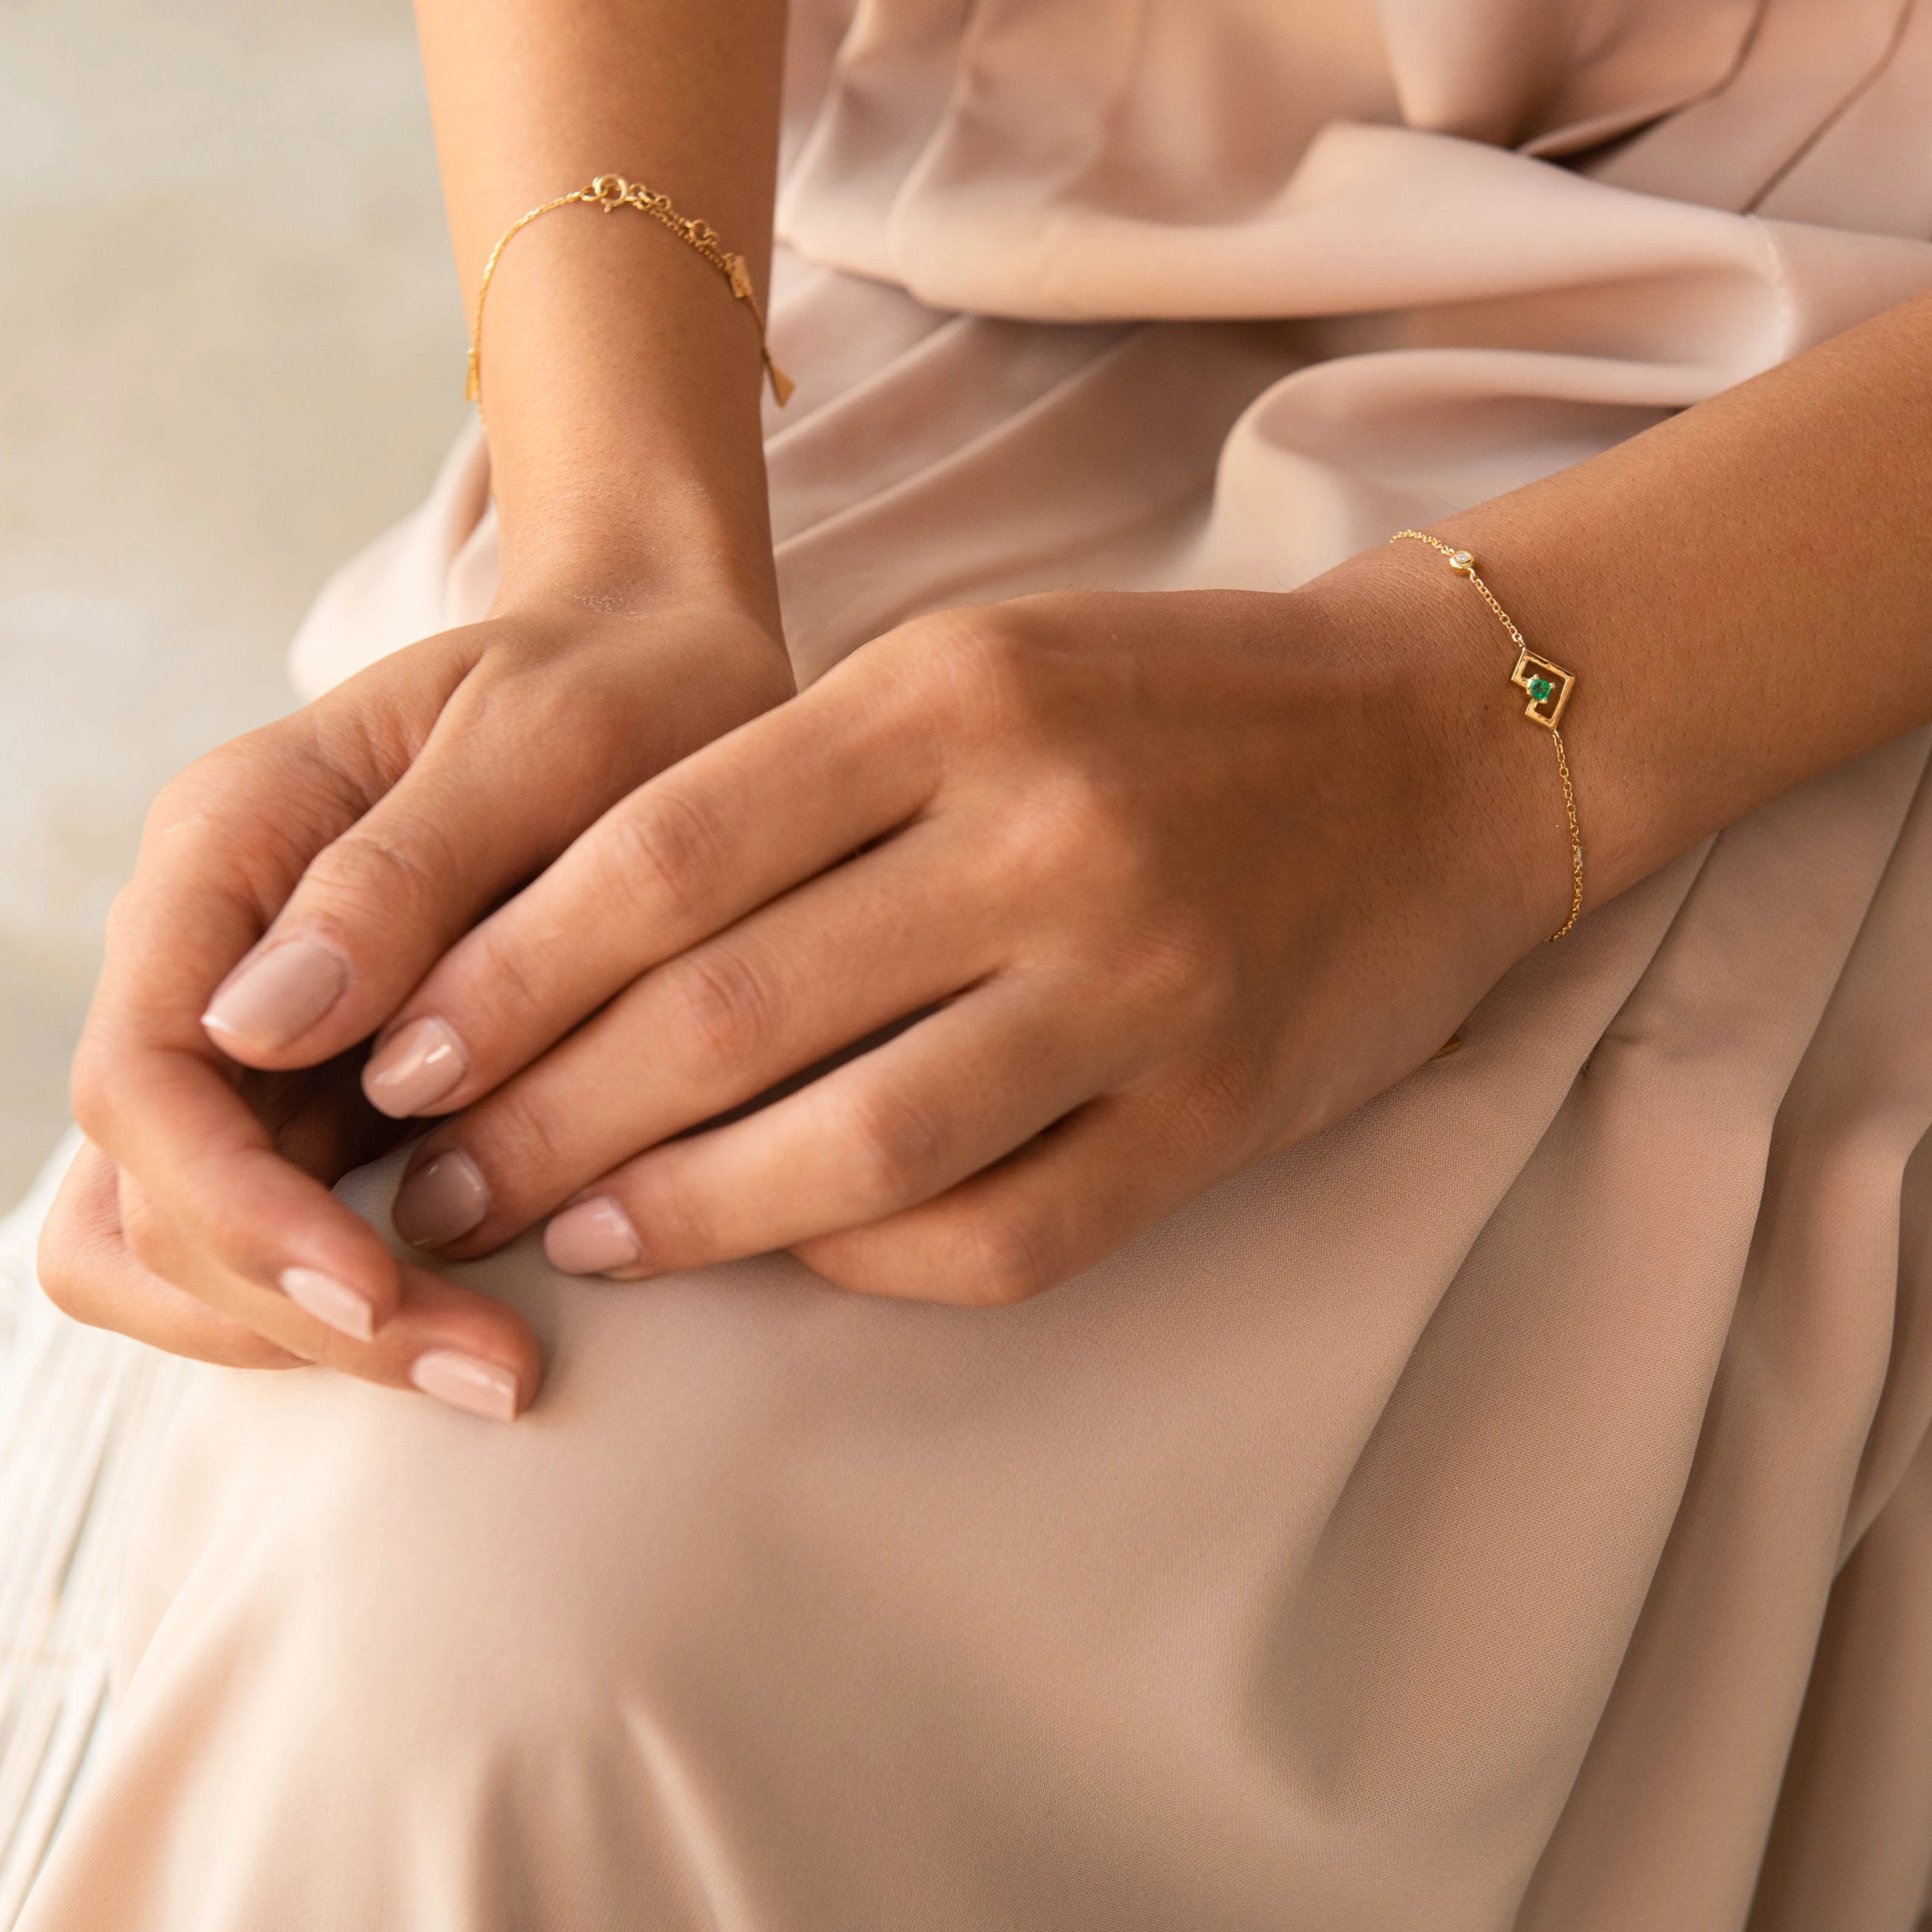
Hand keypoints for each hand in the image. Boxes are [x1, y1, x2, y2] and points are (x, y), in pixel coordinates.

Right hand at [51, 585, 792, 1406]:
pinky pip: (281, 1218)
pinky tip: (477, 1311)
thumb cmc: (617, 685)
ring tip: (488, 1364)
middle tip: (490, 1371)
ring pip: (184, 1233)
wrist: (665, 666)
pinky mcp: (335, 1076)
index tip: (389, 1292)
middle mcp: (219, 947)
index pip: (149, 1080)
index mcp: (231, 847)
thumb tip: (256, 1028)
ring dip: (309, 1326)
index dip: (245, 1216)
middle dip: (294, 1305)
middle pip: (152, 1192)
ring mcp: (267, 1021)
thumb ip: (396, 871)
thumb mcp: (537, 740)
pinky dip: (347, 1291)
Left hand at [360, 564, 1560, 1303]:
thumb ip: (797, 789)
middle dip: (547, 1119)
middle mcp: (1042, 831)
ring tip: (579, 1236)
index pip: (666, 849)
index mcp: (954, 693)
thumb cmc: (1174, 704)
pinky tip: (786, 1256)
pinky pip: (1006, 1229)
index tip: (409, 1053)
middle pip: (729, 1011)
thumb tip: (591, 955)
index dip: (508, 971)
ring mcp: (1147, 982)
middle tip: (442, 1185)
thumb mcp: (977, 670)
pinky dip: (866, 1263)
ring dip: (685, 1213)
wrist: (1442, 745)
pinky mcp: (1223, 1109)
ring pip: (857, 1143)